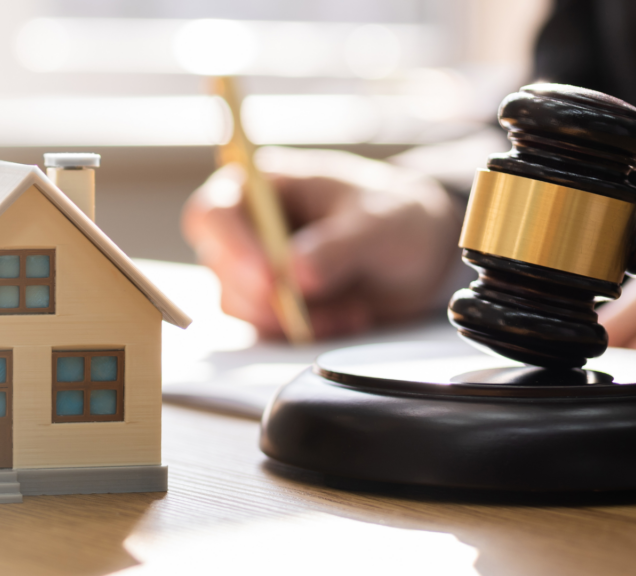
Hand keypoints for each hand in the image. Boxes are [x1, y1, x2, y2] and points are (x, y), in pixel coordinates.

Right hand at [181, 146, 462, 339]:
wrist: (422, 251)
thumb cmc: (394, 216)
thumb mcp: (378, 223)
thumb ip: (337, 245)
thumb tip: (295, 273)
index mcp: (261, 187)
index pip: (213, 213)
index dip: (232, 247)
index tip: (271, 278)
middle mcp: (248, 228)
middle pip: (221, 267)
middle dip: (266, 294)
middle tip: (312, 304)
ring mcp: (257, 270)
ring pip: (242, 306)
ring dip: (294, 318)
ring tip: (352, 309)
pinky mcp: (273, 307)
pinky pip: (271, 331)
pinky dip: (309, 332)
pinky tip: (350, 317)